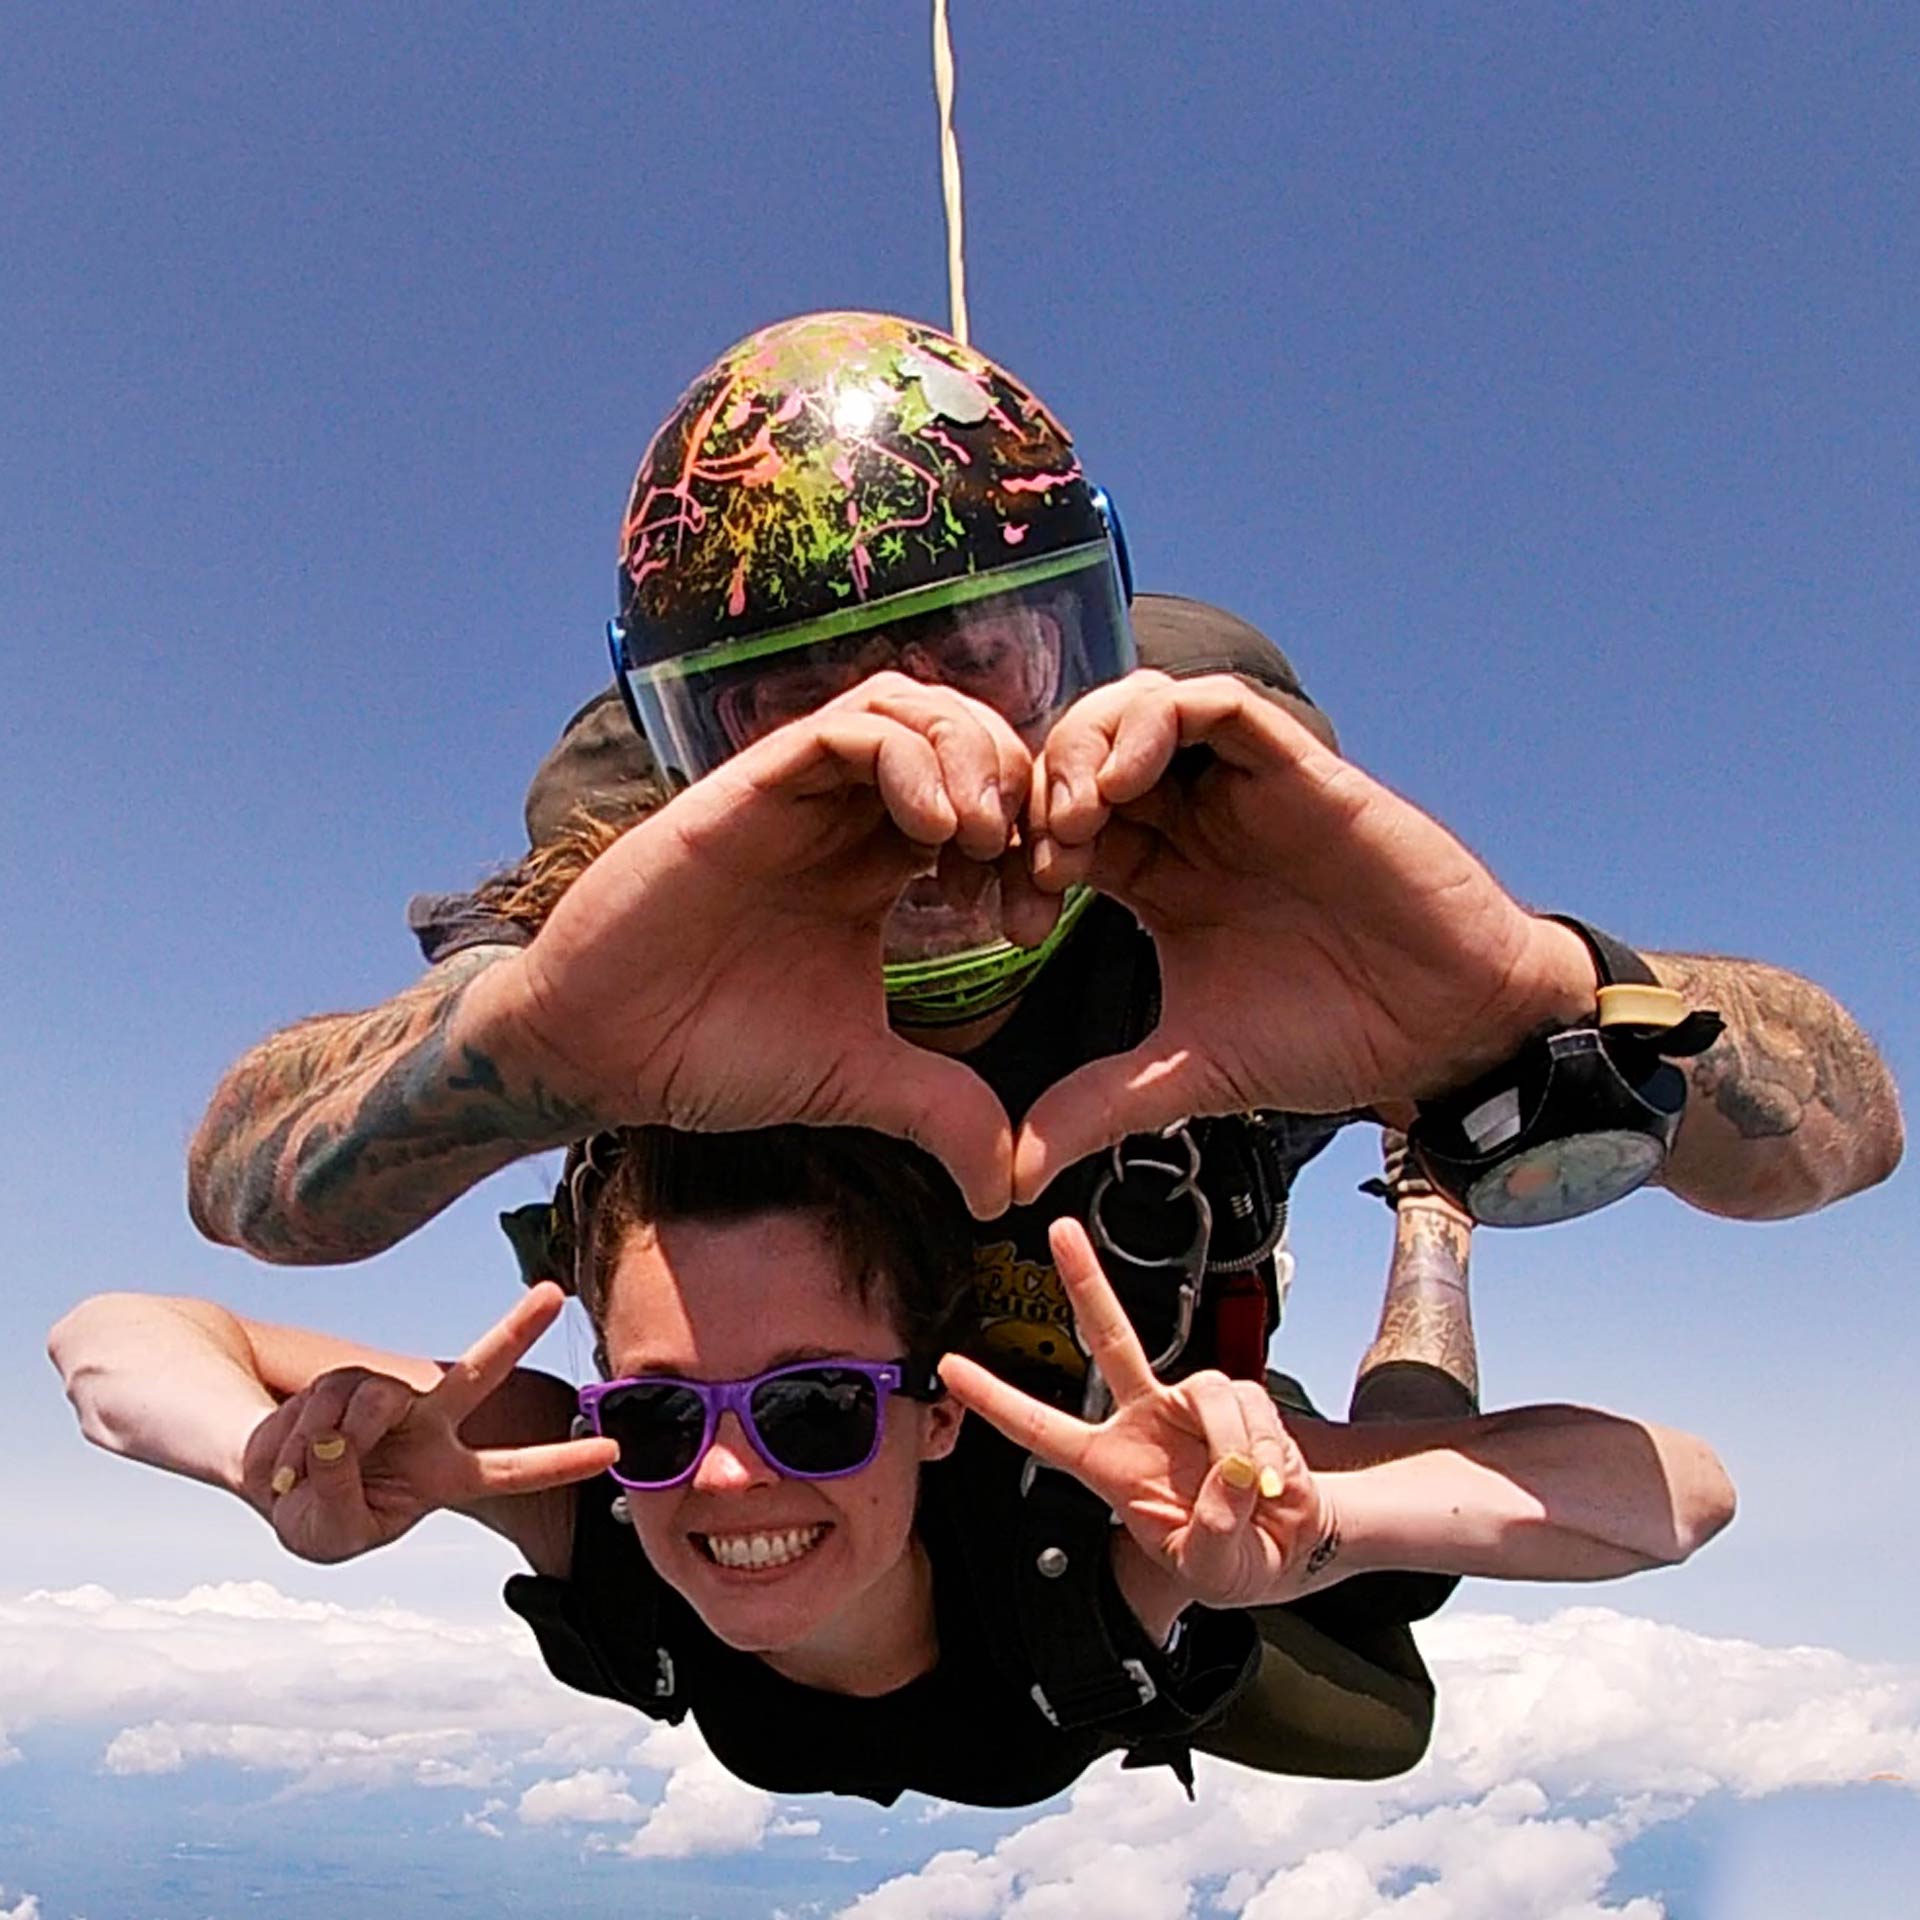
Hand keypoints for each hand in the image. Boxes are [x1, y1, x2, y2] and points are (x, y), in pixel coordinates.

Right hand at [241, 1285, 615, 1564]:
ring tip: (308, 1473)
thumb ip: (341, 1497)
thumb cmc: (319, 1514)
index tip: (614, 1450)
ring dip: (325, 1445)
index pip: (514, 1469)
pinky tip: (292, 1454)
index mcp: (447, 1474)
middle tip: (553, 1293)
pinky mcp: (349, 1378)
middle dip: (517, 1330)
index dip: (561, 1461)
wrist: (270, 1482)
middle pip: (480, 1371)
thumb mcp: (333, 1534)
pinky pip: (325, 1403)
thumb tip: (340, 1439)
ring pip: (370, 1402)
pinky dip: (297, 1438)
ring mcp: (391, 1396)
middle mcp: (429, 1423)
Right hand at [483, 673, 1038, 1216]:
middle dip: (1017, 785)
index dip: (1032, 846)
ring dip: (968, 756)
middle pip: (959, 732)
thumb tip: (1005, 1190)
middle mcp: (841, 816)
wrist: (603, 1053)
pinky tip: (932, 832)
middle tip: (1029, 864)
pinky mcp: (745, 789)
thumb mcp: (857, 1080)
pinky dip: (906, 757)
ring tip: (982, 839)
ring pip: (907, 706)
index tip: (1034, 921)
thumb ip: (940, 1111)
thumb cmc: (714, 1051)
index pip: (984, 804)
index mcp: (875, 865)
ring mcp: (795, 795)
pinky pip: (841, 728)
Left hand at [938, 1218, 1336, 1609]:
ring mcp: (1190, 1404)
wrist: (1287, 1542)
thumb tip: (1229, 1475)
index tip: (950, 1367)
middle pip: (1109, 1338)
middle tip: (1061, 1234)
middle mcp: (1144, 1419)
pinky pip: (1248, 1407)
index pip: (1041, 1428)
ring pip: (1208, 1393)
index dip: (996, 1398)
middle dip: (1086, 1281)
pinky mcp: (1238, 1399)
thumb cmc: (1233, 1556)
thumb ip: (1211, 1533)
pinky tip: (1269, 1479)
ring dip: (1233, 1446)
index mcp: (1110, 1464)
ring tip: (1250, 1491)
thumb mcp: (1208, 1569)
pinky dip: (1264, 1449)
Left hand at [1013, 672, 1596, 1198]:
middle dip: (1037, 792)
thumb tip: (1015, 1175)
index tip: (1011, 921)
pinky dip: (1158, 722)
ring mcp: (1242, 791)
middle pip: (1082, 754)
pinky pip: (1217, 704)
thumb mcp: (1190, 1073)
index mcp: (1158, 878)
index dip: (1015, 859)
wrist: (1446, 1029)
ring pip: (1137, 710)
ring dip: (1085, 746)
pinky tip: (1126, 784)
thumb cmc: (1332, 1037)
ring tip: (1076, 817)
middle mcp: (1193, 823)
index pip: (1056, 830)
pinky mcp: (1299, 770)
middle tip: (1033, 856)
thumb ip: (1100, 1105)